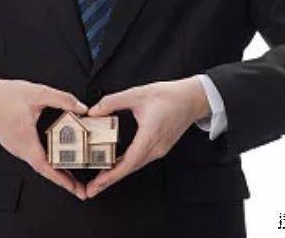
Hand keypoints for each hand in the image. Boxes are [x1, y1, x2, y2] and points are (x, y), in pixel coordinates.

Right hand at [0, 76, 88, 199]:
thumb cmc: (6, 95)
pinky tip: (56, 159)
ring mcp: (16, 148)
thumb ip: (62, 99)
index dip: (60, 178)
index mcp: (25, 138)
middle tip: (80, 187)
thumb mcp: (38, 93)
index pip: (44, 165)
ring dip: (54, 171)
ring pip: (38, 163)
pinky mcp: (15, 144)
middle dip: (62, 179)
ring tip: (72, 176)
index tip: (73, 187)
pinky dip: (46, 161)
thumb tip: (81, 107)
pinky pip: (33, 157)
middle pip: (43, 168)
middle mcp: (19, 148)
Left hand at [85, 76, 210, 197]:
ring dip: (117, 174)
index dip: (111, 175)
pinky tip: (115, 166)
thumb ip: (113, 101)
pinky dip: (126, 166)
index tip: (97, 183)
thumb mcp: (137, 93)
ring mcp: (159, 149)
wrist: (193, 98)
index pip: (128, 162)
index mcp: (150, 135)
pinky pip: (140, 160)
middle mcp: (155, 147)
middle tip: (91, 190)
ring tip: (99, 181)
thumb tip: (93, 111)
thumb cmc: (169, 95)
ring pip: (134, 166)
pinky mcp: (160, 147)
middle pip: (129, 169)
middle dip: (109, 180)